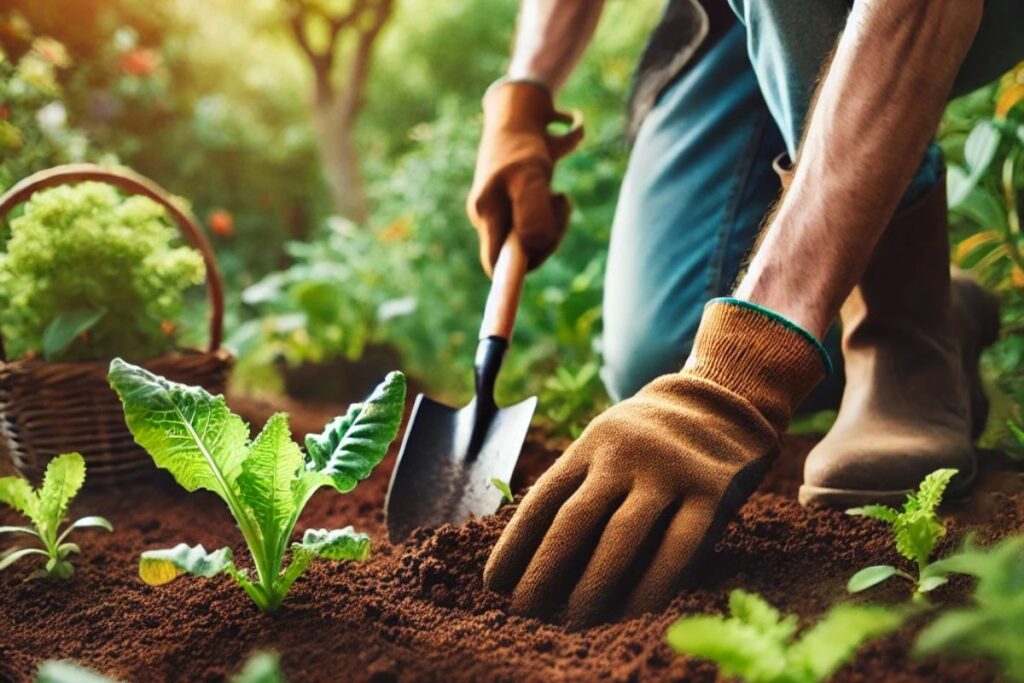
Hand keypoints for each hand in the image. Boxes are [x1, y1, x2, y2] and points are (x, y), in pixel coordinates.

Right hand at [466, 79, 582, 276]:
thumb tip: (536, 247)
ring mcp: (506, 204)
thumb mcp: (530, 176)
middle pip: (523, 249)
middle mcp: (493, 213)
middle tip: (561, 205)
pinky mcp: (522, 193)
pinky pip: (544, 210)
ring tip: (561, 194)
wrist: (520, 104)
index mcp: (488, 213)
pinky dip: (558, 201)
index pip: (497, 264)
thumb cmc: (524, 141)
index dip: (510, 281)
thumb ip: (533, 214)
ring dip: (556, 217)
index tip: (520, 296)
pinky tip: (561, 175)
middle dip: (549, 236)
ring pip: (536, 232)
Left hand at [483, 299, 827, 625]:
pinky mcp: (710, 491)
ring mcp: (669, 472)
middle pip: (575, 520)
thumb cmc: (646, 442)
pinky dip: (652, 584)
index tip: (494, 583)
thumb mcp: (604, 444)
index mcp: (591, 443)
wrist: (719, 405)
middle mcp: (625, 455)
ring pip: (622, 537)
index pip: (543, 499)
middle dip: (543, 571)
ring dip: (592, 585)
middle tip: (523, 609)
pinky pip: (677, 547)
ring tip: (571, 618)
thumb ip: (577, 487)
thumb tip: (531, 556)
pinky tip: (631, 611)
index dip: (514, 545)